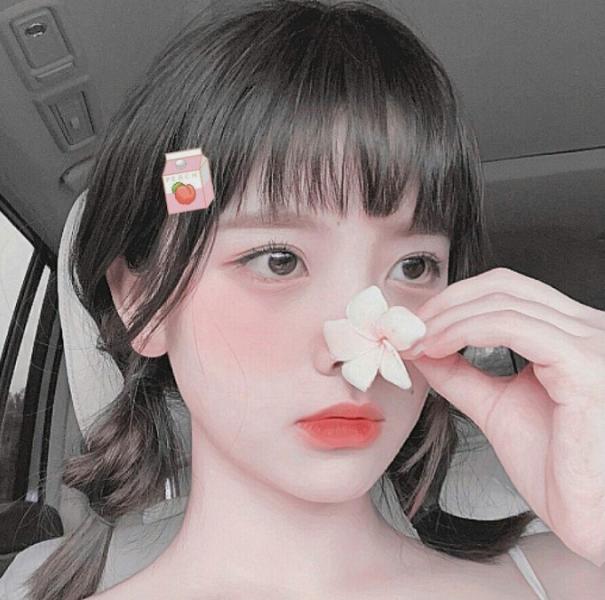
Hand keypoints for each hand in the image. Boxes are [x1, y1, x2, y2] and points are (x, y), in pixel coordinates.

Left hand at [401, 268, 604, 565]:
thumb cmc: (556, 468)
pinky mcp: (584, 365)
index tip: (419, 323)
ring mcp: (593, 344)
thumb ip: (461, 373)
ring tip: (418, 343)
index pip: (510, 290)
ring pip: (502, 303)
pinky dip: (463, 331)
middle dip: (446, 303)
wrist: (585, 518)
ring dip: (447, 319)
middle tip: (410, 329)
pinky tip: (437, 347)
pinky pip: (510, 326)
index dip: (457, 298)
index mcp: (575, 336)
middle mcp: (590, 330)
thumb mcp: (495, 405)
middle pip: (504, 286)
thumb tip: (422, 347)